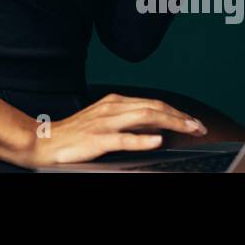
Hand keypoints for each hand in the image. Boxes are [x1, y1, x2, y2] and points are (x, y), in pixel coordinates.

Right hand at [20, 92, 208, 168]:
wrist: (44, 141)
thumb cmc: (74, 135)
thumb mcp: (104, 122)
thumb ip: (128, 122)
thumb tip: (156, 128)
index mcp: (114, 103)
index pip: (153, 104)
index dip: (177, 112)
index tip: (194, 122)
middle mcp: (112, 108)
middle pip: (154, 108)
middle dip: (181, 117)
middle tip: (200, 127)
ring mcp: (104, 123)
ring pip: (144, 118)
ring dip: (171, 122)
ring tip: (189, 129)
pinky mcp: (96, 139)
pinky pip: (123, 138)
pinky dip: (142, 139)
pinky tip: (156, 141)